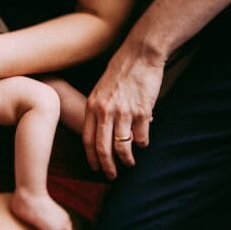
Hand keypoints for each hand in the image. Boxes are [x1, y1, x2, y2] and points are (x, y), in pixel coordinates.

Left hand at [83, 44, 164, 178]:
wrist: (140, 53)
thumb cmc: (121, 69)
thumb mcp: (101, 88)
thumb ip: (99, 109)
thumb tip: (102, 130)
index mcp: (93, 105)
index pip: (87, 139)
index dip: (91, 157)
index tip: (95, 167)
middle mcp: (106, 111)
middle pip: (103, 147)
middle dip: (107, 166)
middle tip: (112, 176)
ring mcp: (124, 112)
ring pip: (123, 146)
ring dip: (127, 159)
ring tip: (130, 163)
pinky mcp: (142, 111)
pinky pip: (141, 137)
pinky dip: (143, 143)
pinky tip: (143, 144)